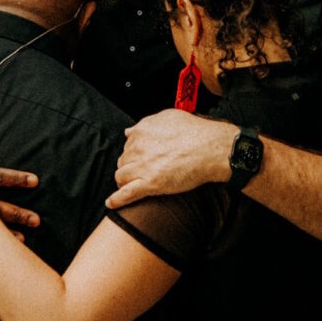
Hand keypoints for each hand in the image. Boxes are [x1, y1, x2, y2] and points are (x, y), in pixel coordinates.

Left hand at [106, 110, 238, 208]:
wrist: (211, 148)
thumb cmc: (196, 132)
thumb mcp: (169, 117)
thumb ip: (147, 124)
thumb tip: (129, 131)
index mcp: (142, 131)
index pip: (127, 145)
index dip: (133, 153)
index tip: (139, 158)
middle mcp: (138, 147)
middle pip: (123, 161)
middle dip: (129, 167)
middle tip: (140, 172)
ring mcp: (142, 166)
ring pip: (121, 176)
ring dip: (125, 181)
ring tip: (132, 185)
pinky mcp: (150, 184)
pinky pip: (126, 194)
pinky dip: (116, 200)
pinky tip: (111, 204)